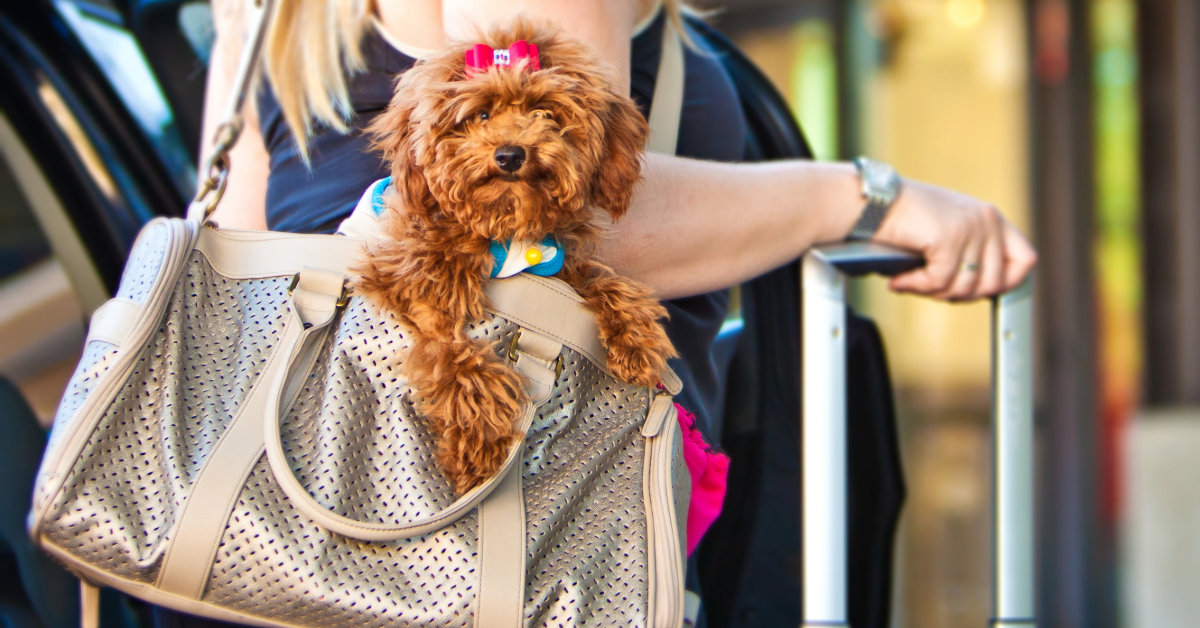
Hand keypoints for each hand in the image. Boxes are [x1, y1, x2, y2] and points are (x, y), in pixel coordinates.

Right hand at [873, 179, 1036, 300]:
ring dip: (934, 292)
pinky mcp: (949, 238)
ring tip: (912, 282)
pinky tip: (900, 280)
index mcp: (991, 217)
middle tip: (933, 290)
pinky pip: (939, 282)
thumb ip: (970, 252)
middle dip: (961, 295)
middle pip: (994, 283)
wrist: (873, 201)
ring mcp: (970, 228)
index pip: (1025, 259)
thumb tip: (978, 291)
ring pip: (965, 287)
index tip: (980, 292)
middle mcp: (987, 220)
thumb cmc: (903, 218)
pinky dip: (916, 286)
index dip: (1007, 282)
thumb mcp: (949, 230)